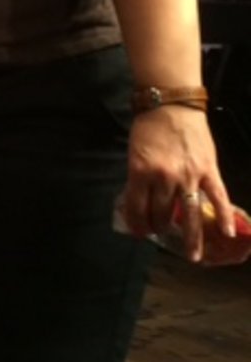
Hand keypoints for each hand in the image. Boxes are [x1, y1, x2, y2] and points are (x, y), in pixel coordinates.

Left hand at [120, 105, 233, 262]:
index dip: (138, 223)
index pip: (136, 206)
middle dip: (159, 227)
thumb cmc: (148, 128)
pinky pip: (217, 197)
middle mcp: (164, 178)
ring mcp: (188, 175)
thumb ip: (139, 177)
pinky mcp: (208, 170)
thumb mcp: (134, 153)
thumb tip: (140, 200)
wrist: (171, 105)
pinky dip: (222, 215)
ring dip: (191, 237)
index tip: (140, 232)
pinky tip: (225, 232)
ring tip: (194, 256)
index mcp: (140, 172)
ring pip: (189, 212)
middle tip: (161, 235)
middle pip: (161, 212)